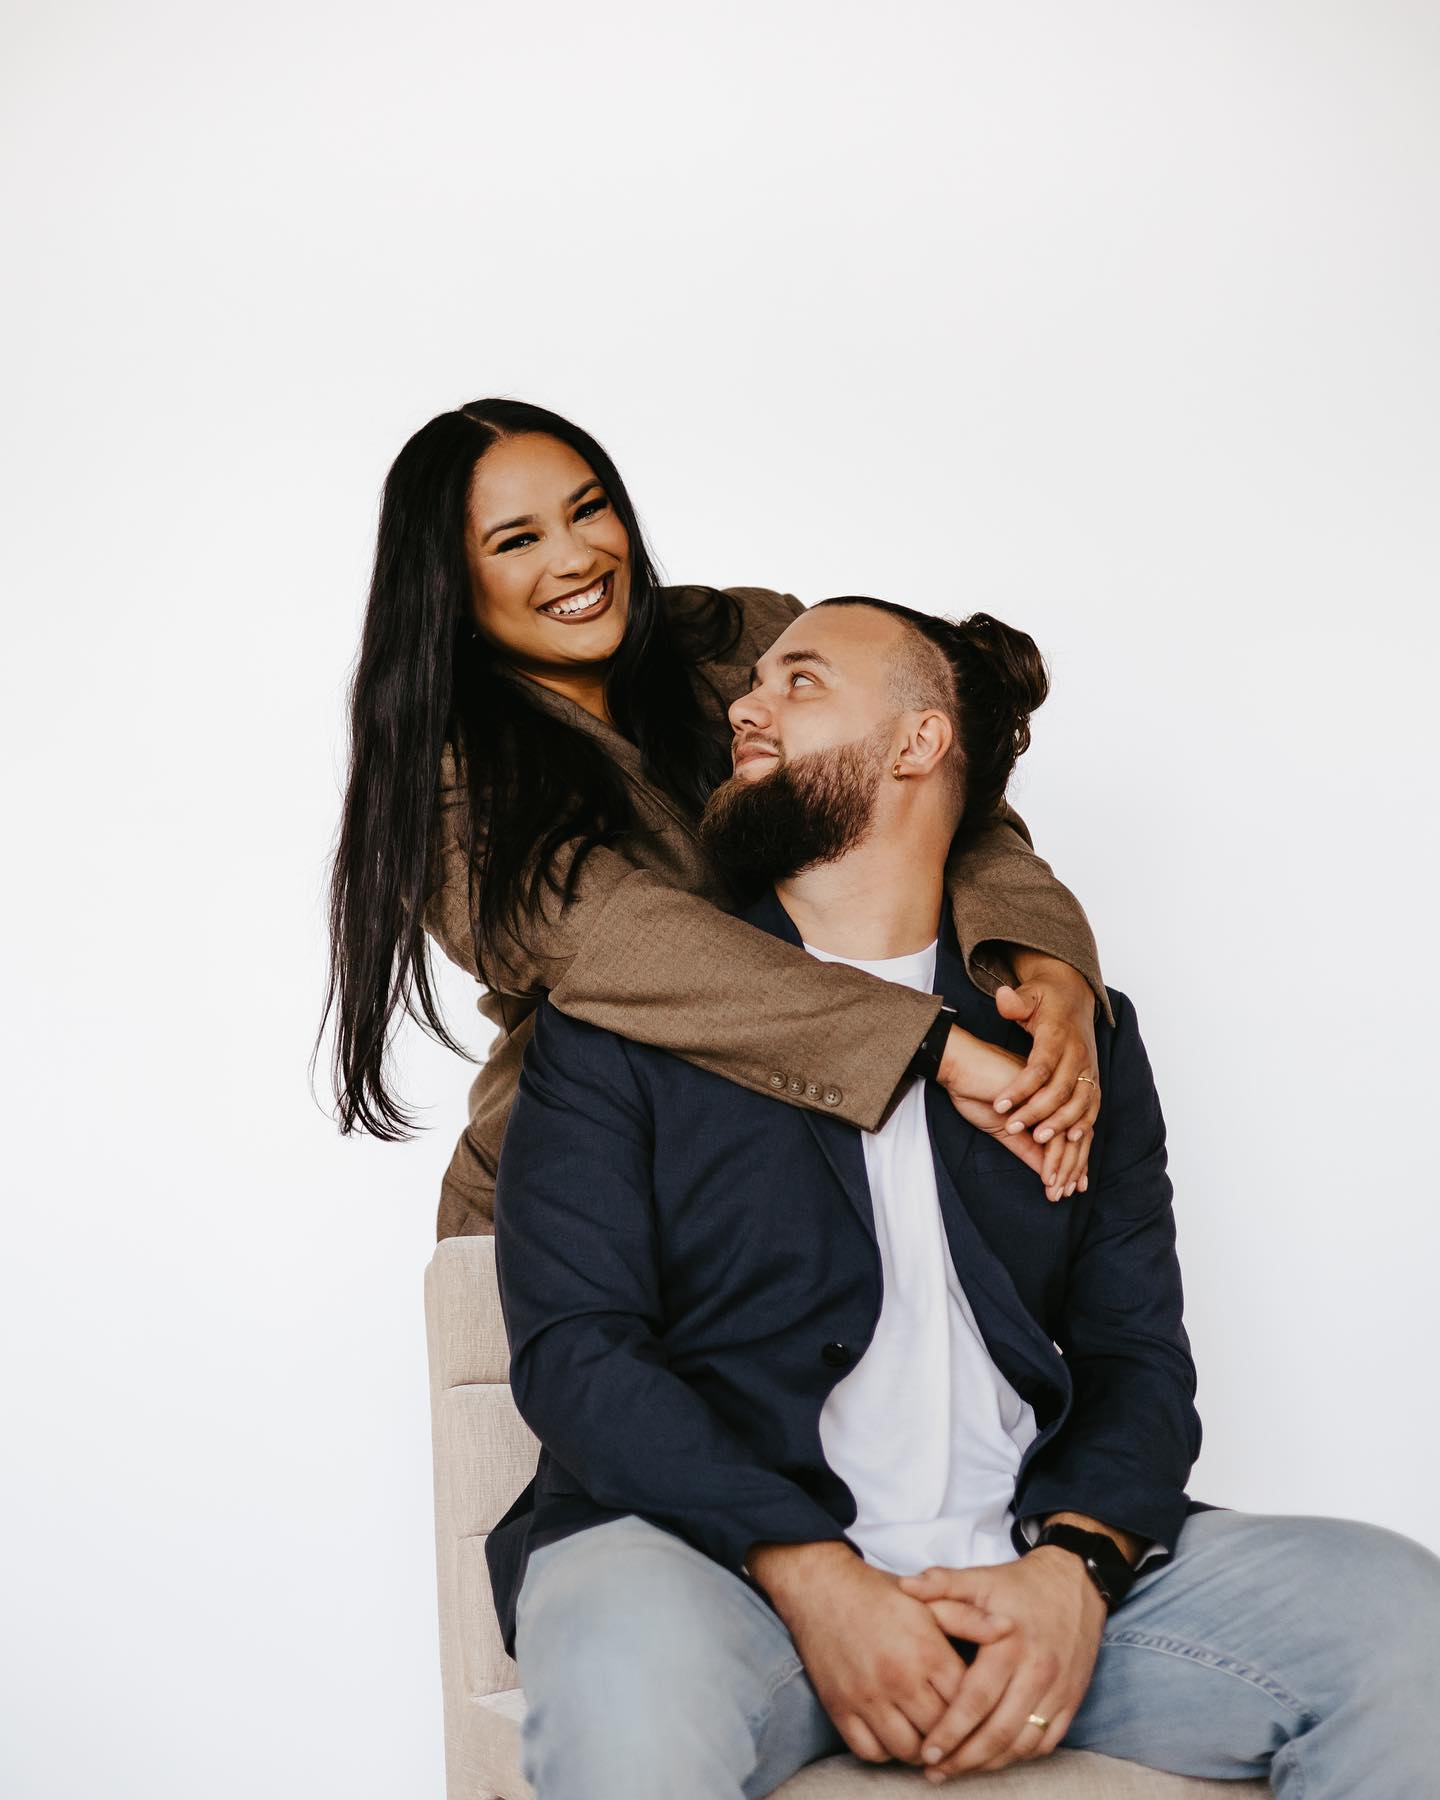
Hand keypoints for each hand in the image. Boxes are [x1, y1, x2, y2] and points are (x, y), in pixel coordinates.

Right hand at [745, 1540, 1013, 1764]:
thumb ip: (970, 1617)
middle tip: (956, 1733)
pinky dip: (885, 1751)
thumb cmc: (880, 1595)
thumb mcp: (927, 1600)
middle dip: (952, 1737)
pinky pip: (870, 1752)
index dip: (976, 1712)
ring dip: (921, 1749)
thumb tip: (1010, 1629)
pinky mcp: (840, 1708)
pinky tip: (893, 1734)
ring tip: (926, 1736)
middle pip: (941, 1732)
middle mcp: (898, 1678)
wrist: (821, 1587)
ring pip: (907, 1750)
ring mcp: (867, 1697)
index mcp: (925, 1651)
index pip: (966, 1703)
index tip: (979, 1713)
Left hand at [895, 1550, 1106, 1780]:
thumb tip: (905, 1587)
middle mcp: (1036, 1672)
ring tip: (958, 1771)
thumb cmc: (1018, 1585)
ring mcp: (1057, 1690)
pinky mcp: (1072, 1700)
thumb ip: (942, 1584)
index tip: (926, 1750)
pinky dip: (1019, 1756)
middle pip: (999, 1731)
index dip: (950, 1729)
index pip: (976, 1699)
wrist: (1074, 1583)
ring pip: (1022, 1744)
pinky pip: (1046, 1742)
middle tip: (934, 1771)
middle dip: (965, 1758)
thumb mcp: (980, 1578)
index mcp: (1008, 1644)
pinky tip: (994, 1759)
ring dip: (990, 1764)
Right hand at [937, 1028, 1071, 1200]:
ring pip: (1069, 1136)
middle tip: (1064, 1194)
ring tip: (1053, 1189)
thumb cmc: (976, 1090)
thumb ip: (1027, 1148)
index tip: (1071, 1187)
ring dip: (1063, 1167)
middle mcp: (1056, 1095)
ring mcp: (1050, 1092)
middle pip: (1077, 1136)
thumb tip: (1046, 1172)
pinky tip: (1045, 1175)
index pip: (1074, 1134)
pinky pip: (1053, 1132)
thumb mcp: (1005, 1129)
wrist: (958, 1065)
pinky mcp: (1040, 1094)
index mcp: (1050, 1100)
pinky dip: (1050, 1157)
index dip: (1076, 1162)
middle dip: (1073, 1169)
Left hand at [991, 957, 1101, 1196]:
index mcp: (1058, 1035)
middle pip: (1060, 1089)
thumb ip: (1016, 1001)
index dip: (1020, 1088)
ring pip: (1080, 1101)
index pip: (1040, 1067)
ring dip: (1061, 1123)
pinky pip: (1093, 1104)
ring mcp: (1089, 1067)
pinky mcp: (1094, 1077)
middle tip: (1013, 1128)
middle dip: (1037, 1112)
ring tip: (1039, 1140)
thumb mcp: (1029, 993)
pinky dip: (1085, 1122)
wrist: (1074, 994)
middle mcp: (1077, 1053)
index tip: (999, 1105)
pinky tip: (1073, 1139)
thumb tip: (1003, 999)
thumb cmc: (1045, 997)